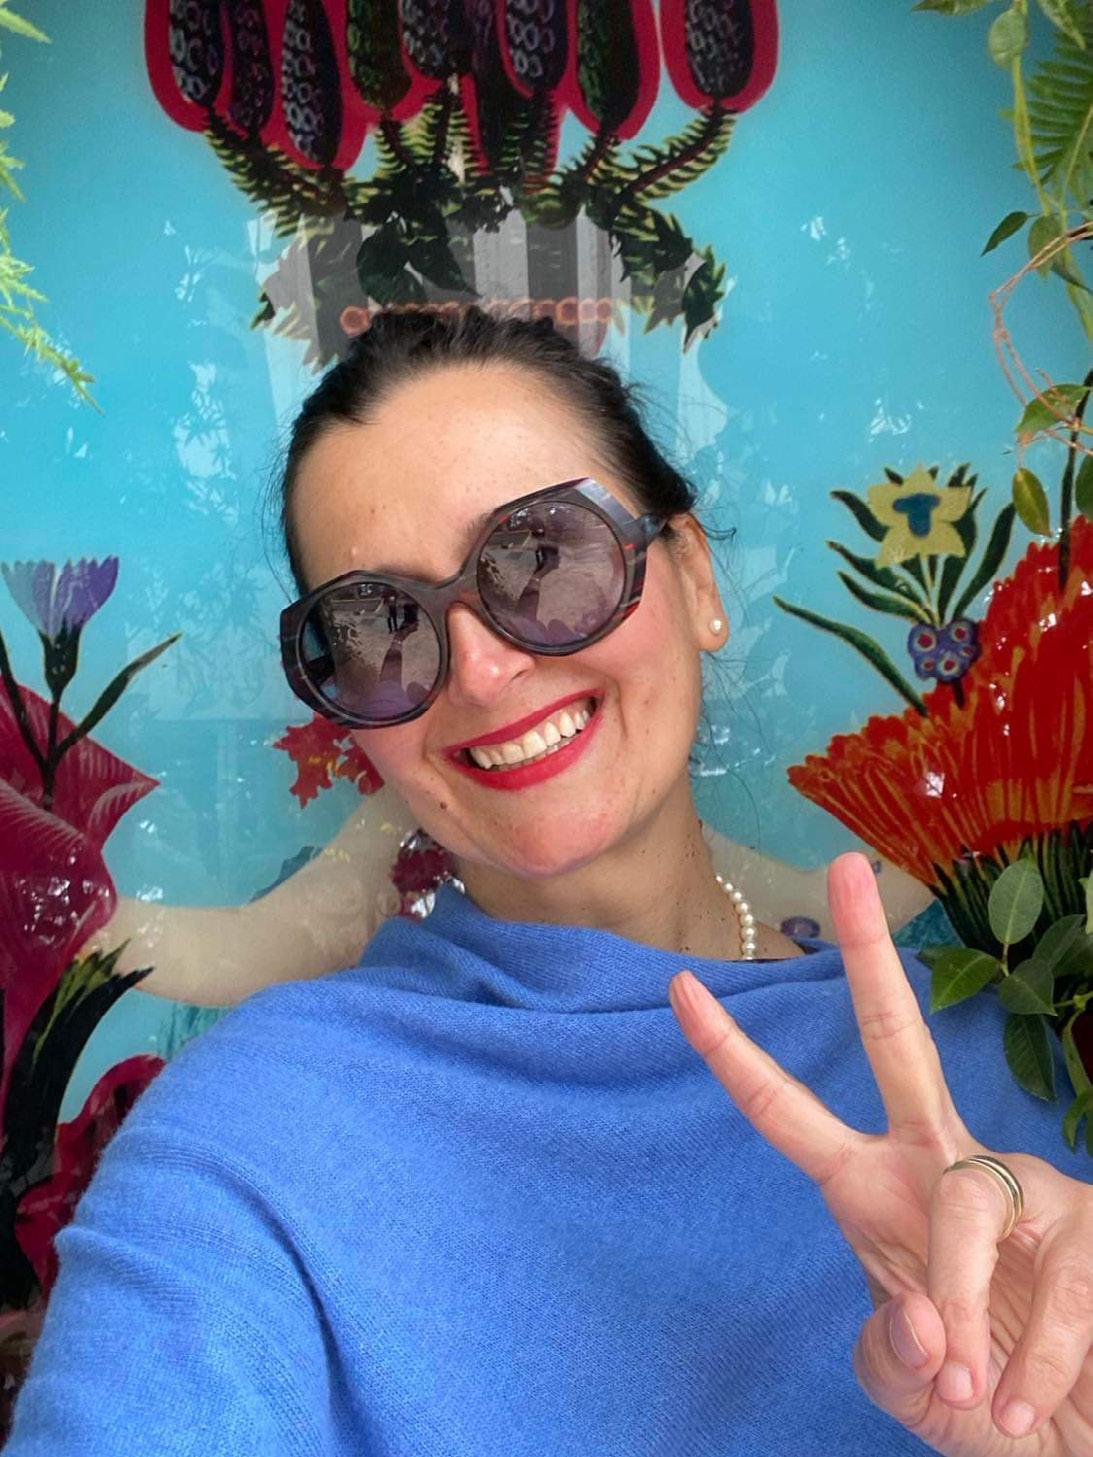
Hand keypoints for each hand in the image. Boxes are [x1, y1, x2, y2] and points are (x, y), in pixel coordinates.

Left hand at [669, 851, 1092, 1455]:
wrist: (1067, 1441)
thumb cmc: (978, 1395)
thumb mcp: (907, 1382)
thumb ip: (885, 1350)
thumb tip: (919, 1320)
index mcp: (875, 1191)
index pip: (786, 1111)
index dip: (732, 1053)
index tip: (680, 985)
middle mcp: (942, 1165)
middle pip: (895, 1042)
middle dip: (865, 955)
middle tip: (844, 867)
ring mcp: (1020, 1187)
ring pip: (966, 1202)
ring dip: (959, 1305)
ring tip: (970, 1391)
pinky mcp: (1089, 1230)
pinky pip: (1052, 1289)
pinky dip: (1032, 1364)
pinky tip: (1017, 1404)